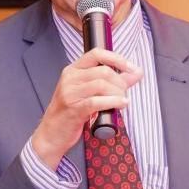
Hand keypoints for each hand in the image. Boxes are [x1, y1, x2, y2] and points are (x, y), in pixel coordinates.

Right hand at [31, 48, 142, 168]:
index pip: (96, 54)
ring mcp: (70, 93)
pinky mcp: (73, 109)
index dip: (117, 58)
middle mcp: (70, 78)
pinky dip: (113, 102)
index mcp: (73, 70)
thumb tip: (137, 72)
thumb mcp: (89, 93)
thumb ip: (114, 81)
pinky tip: (121, 105)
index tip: (131, 68)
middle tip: (125, 93)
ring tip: (122, 101)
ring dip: (118, 93)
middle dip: (120, 82)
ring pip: (101, 85)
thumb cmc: (71, 112)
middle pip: (103, 71)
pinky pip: (97, 102)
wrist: (51, 134)